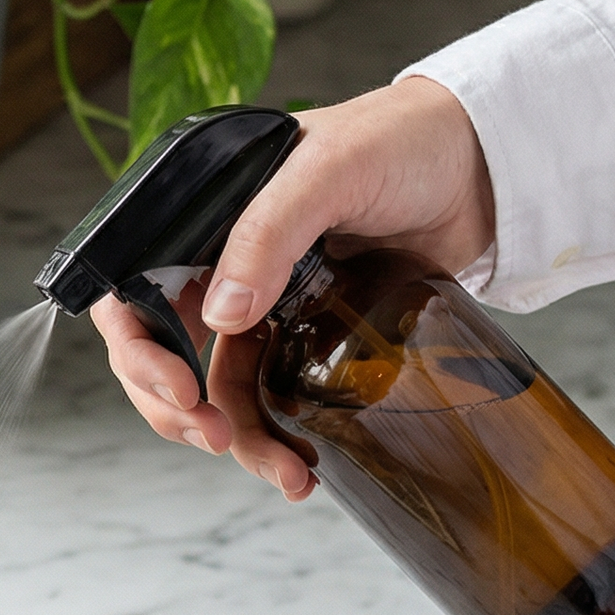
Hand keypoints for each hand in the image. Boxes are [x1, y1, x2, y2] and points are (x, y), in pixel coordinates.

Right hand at [92, 76, 495, 497]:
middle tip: (218, 439)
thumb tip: (221, 316)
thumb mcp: (329, 171)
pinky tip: (303, 465)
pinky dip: (278, 437)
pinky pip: (270, 396)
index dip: (140, 350)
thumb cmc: (403, 140)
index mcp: (199, 215)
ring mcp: (262, 303)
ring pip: (219, 389)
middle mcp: (218, 262)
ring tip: (285, 474)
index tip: (182, 393)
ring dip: (239, 439)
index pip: (131, 291)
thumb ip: (269, 231)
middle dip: (181, 410)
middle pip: (163, 355)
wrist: (483, 166)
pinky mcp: (306, 334)